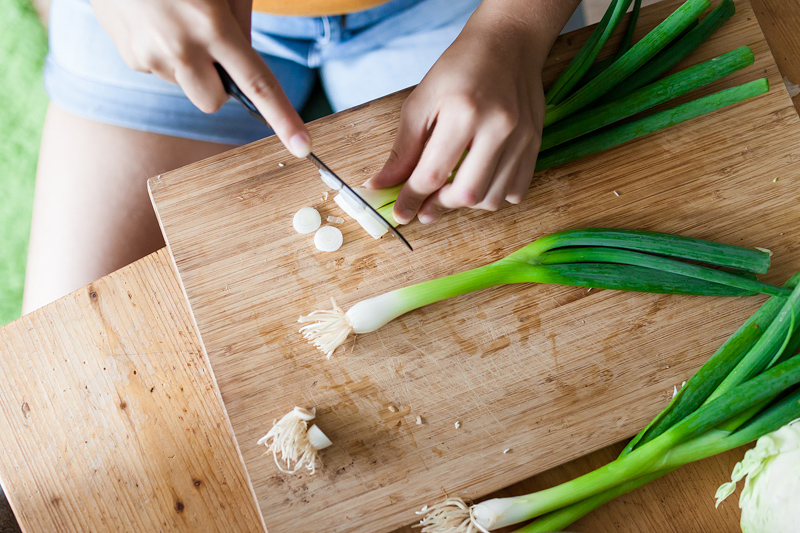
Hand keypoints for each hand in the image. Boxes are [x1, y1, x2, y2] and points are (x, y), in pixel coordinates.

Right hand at [90, 0, 310, 155]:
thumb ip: (240, 21)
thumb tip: (245, 58)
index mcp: (211, 27)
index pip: (257, 85)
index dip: (283, 118)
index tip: (302, 147)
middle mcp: (179, 49)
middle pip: (214, 101)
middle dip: (220, 86)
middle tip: (214, 49)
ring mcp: (148, 57)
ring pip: (185, 84)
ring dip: (189, 64)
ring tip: (175, 20)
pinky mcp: (127, 57)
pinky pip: (159, 70)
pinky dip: (164, 53)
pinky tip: (154, 20)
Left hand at [366, 2, 575, 223]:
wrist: (508, 44)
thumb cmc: (460, 69)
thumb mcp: (422, 102)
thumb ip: (404, 149)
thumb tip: (381, 185)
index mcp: (463, 112)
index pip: (432, 174)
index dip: (412, 198)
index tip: (401, 214)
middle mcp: (498, 127)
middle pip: (466, 193)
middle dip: (440, 205)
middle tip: (426, 204)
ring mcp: (522, 137)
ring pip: (492, 199)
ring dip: (466, 203)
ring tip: (451, 190)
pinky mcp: (536, 143)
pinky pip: (515, 191)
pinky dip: (494, 196)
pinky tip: (479, 181)